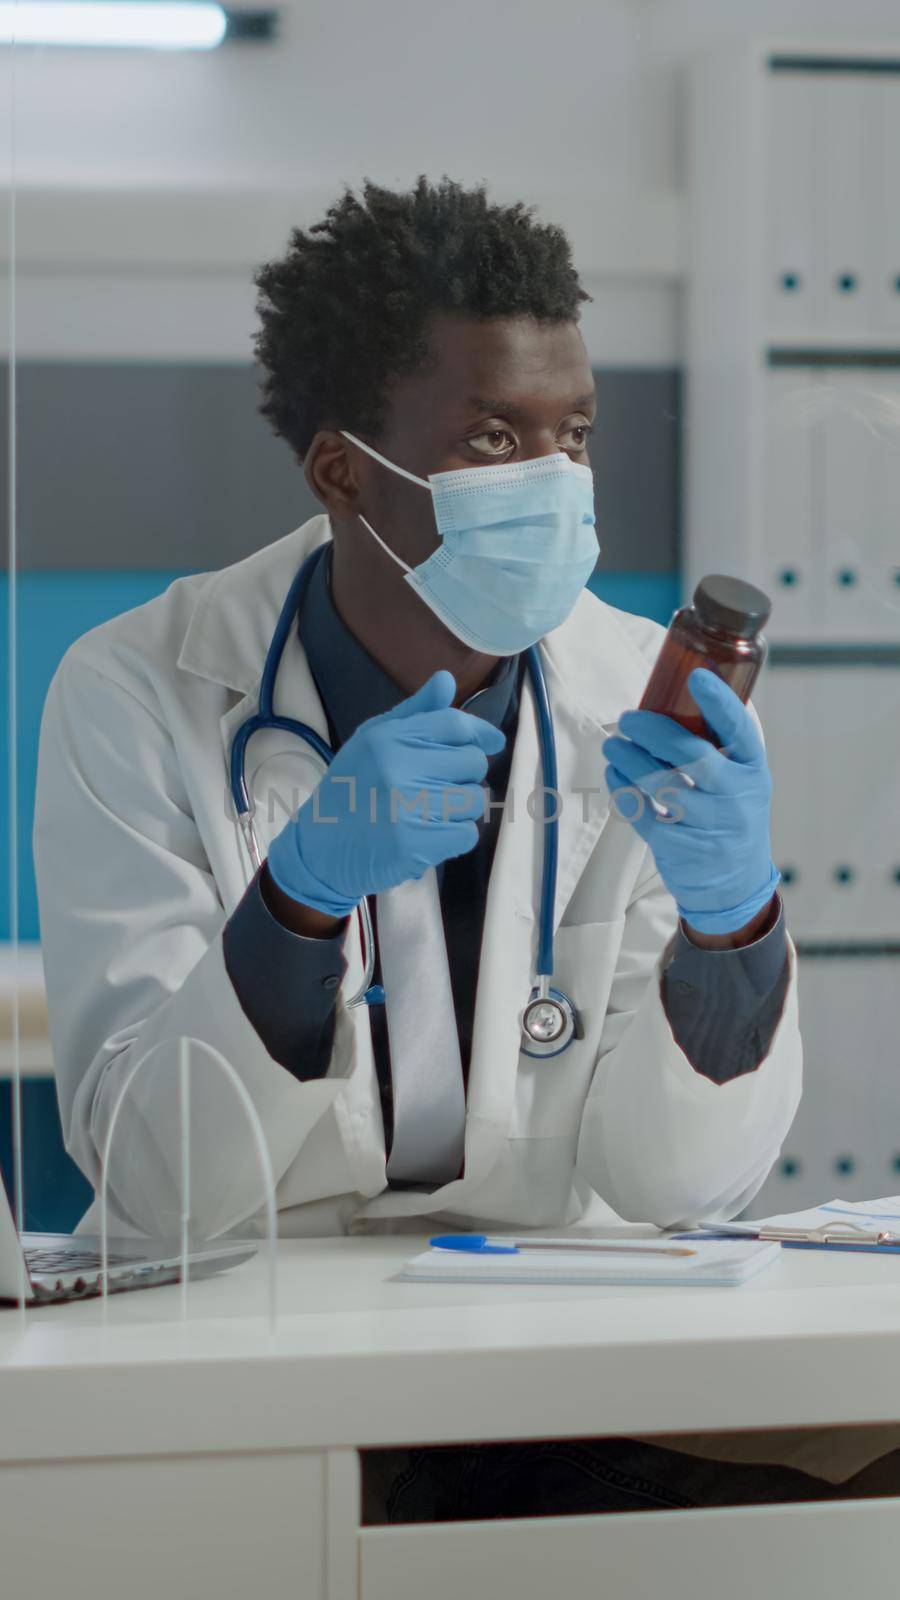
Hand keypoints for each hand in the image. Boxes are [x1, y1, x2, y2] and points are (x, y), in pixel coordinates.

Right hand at [267, 670, 504, 915]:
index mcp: (387, 737)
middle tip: (439, 787)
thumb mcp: (371, 741)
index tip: (492, 742)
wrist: (318, 850)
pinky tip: (431, 834)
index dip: (481, 732)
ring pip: (474, 800)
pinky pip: (466, 834)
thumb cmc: (349, 790)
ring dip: (461, 808)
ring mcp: (406, 807)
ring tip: (432, 812)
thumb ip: (414, 712)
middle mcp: (397, 767)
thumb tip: (447, 680)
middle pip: (472, 763)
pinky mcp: (414, 844)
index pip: (454, 724)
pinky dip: (455, 837)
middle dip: (465, 775)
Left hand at [602, 668, 779, 935]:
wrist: (735, 882)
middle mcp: (736, 797)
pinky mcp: (680, 847)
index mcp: (753, 769)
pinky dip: (623, 790)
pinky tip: (615, 775)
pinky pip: (643, 813)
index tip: (697, 676)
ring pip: (660, 784)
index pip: (740, 731)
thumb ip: (718, 745)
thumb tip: (675, 693)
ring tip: (613, 746)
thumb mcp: (741, 779)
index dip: (720, 702)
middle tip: (627, 719)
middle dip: (652, 731)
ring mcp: (709, 825)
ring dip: (629, 760)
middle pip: (690, 755)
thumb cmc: (731, 812)